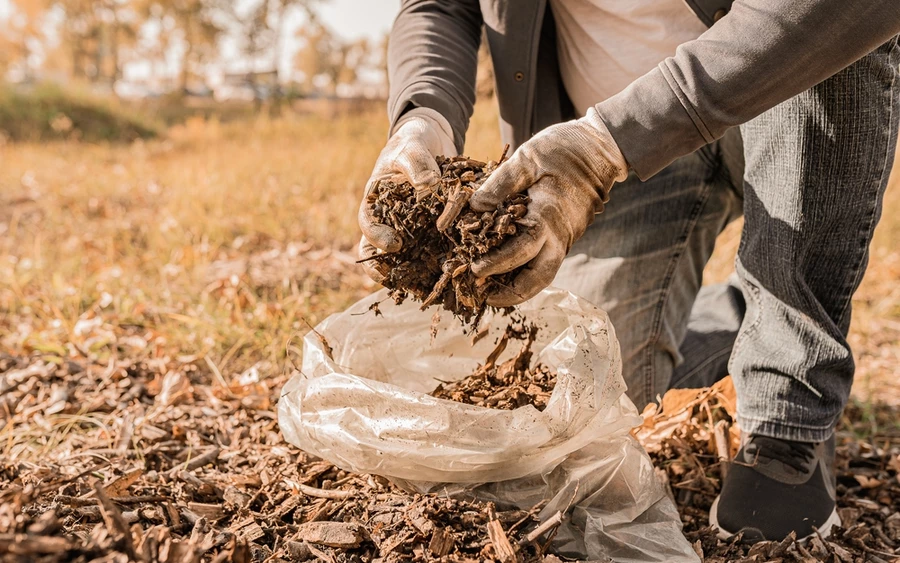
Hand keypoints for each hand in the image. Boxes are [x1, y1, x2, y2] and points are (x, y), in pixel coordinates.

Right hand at [358, 108, 456, 281]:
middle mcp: (388, 221)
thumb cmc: (412, 142)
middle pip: (380, 252)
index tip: (393, 244)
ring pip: (405, 258)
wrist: (429, 142)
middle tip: (401, 282)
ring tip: (426, 288)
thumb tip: (428, 185)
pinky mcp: (430, 232)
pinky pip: (432, 251)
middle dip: (388, 270)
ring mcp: (408, 229)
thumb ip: (417, 164)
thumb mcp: (412, 147)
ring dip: (413, 274)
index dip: (376, 238)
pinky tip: (453, 274)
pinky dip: (439, 263)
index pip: (368, 224)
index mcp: (375, 202)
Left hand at [469, 108, 627, 306]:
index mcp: (547, 217)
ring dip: (519, 287)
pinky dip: (527, 271)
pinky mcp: (567, 235)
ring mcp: (566, 238)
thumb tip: (473, 208)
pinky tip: (506, 268)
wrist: (601, 148)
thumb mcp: (526, 159)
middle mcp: (559, 235)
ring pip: (544, 275)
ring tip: (491, 288)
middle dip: (510, 293)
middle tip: (483, 294)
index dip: (495, 264)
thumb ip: (499, 185)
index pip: (519, 252)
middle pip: (538, 279)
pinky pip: (547, 261)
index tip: (473, 269)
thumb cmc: (563, 149)